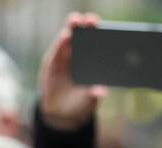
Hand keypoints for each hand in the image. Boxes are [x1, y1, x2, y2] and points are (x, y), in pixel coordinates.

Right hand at [37, 11, 107, 130]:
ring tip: (75, 21)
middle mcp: (82, 54)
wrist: (60, 112)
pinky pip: (58, 47)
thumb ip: (93, 97)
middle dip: (89, 24)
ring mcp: (67, 55)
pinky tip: (65, 36)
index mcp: (96, 62)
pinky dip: (61, 41)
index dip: (104, 34)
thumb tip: (100, 93)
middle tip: (92, 21)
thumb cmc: (80, 104)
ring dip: (73, 26)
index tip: (107, 30)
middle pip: (87, 34)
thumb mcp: (88, 103)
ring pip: (71, 35)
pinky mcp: (54, 60)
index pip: (101, 43)